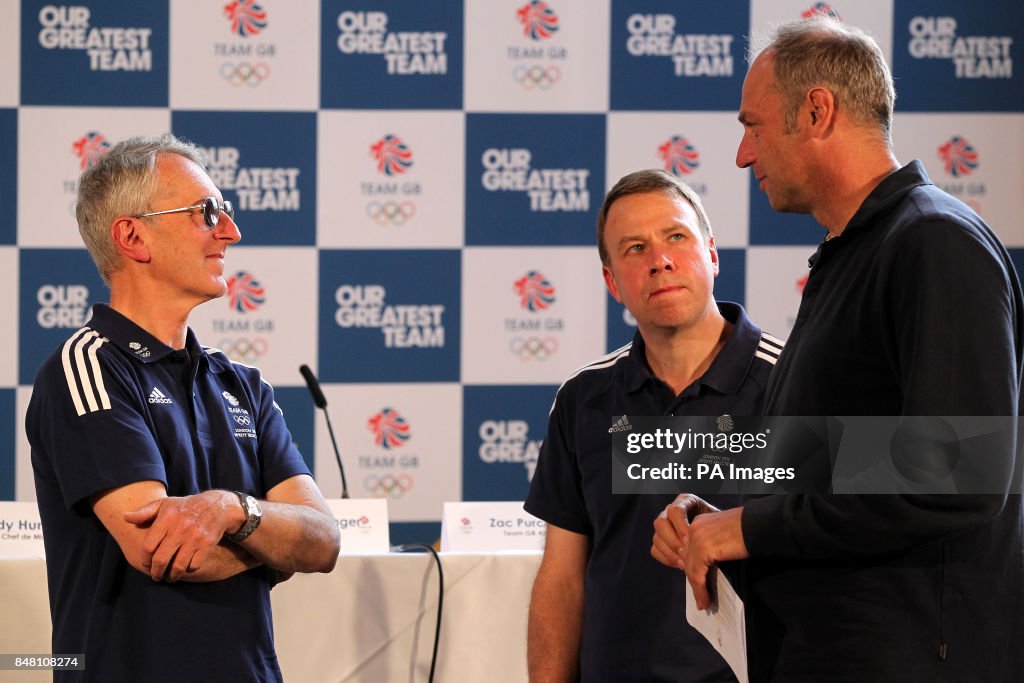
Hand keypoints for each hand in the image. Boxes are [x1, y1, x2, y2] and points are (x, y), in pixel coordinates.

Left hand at [124, 490, 243, 582]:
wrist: (217, 506)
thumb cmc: (185, 507)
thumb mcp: (165, 504)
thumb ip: (145, 512)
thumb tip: (125, 518)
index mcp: (167, 518)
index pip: (148, 547)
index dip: (145, 559)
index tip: (146, 563)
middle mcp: (180, 528)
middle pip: (161, 559)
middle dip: (156, 572)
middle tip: (156, 576)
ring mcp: (195, 537)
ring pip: (178, 566)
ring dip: (172, 576)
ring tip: (169, 577)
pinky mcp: (207, 544)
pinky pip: (194, 565)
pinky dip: (188, 570)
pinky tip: (185, 568)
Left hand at [651, 494, 747, 609]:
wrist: (762, 524)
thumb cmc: (751, 530)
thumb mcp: (725, 535)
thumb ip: (712, 545)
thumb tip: (707, 566)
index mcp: (699, 522)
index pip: (689, 550)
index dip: (693, 570)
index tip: (698, 586)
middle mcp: (694, 528)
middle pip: (687, 560)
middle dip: (693, 581)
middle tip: (700, 598)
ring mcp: (696, 537)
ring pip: (690, 569)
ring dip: (697, 590)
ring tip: (703, 603)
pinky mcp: (703, 548)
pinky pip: (697, 575)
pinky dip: (700, 590)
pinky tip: (705, 600)